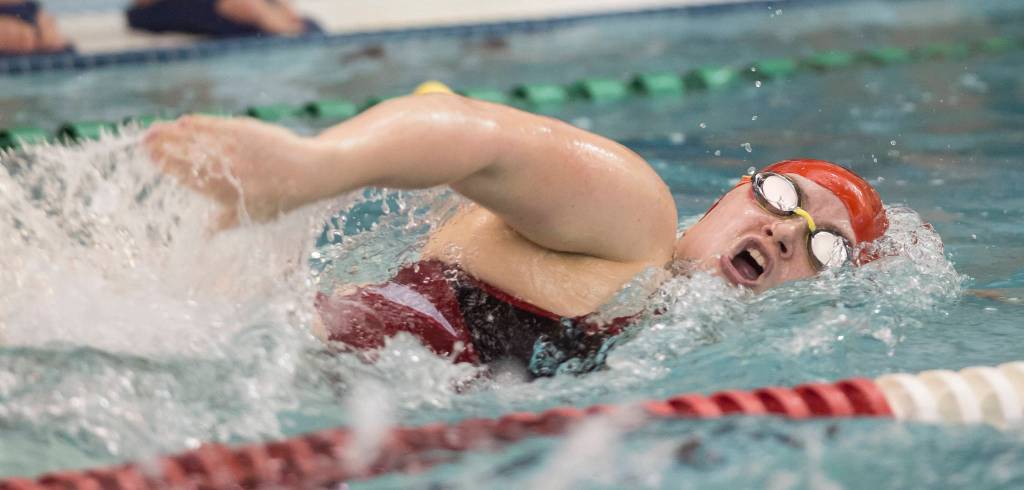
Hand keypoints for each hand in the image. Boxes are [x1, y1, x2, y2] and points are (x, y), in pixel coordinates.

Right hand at [144, 115, 320, 227]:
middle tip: (144, 140)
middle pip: (186, 157)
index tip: (150, 157)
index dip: (165, 166)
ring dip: (173, 133)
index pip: (186, 178)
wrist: (310, 172)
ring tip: (155, 129)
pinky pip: (217, 126)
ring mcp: (236, 151)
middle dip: (162, 147)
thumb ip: (222, 222)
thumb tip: (201, 235)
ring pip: (197, 140)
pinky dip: (200, 124)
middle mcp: (227, 173)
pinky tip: (184, 121)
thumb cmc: (281, 198)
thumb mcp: (252, 215)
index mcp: (223, 194)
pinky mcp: (246, 132)